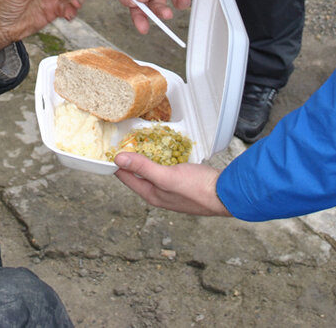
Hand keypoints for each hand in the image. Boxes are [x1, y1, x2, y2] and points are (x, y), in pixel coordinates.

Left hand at [112, 152, 230, 216]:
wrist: (226, 194)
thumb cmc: (197, 189)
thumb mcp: (166, 176)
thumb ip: (143, 168)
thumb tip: (119, 159)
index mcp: (151, 194)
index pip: (126, 177)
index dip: (116, 163)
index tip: (108, 148)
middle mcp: (159, 193)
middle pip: (138, 174)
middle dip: (130, 158)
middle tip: (123, 140)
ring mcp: (171, 188)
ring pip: (153, 170)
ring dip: (147, 157)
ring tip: (140, 141)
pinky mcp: (183, 182)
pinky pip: (167, 168)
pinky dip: (162, 158)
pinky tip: (164, 149)